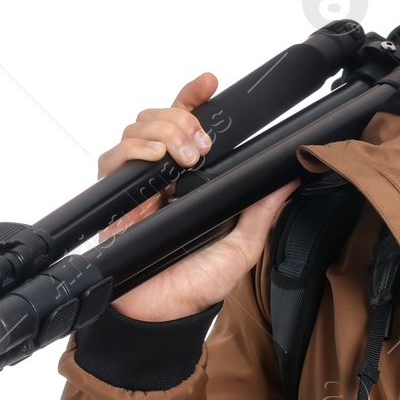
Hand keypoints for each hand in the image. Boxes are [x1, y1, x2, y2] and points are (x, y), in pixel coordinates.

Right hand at [95, 70, 297, 321]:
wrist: (161, 317)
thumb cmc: (196, 285)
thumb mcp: (243, 246)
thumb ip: (261, 211)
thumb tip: (286, 179)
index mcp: (191, 181)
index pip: (189, 126)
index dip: (195, 99)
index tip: (210, 83)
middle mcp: (162, 178)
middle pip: (158, 118)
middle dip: (182, 117)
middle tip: (203, 144)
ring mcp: (137, 187)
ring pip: (136, 130)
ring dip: (163, 130)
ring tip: (186, 155)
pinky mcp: (115, 201)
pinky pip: (113, 160)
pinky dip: (133, 151)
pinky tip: (156, 159)